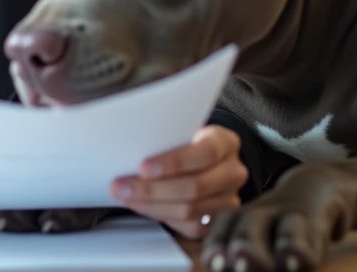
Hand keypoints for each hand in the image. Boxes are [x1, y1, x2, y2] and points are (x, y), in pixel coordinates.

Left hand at [109, 125, 246, 239]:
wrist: (207, 159)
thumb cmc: (188, 141)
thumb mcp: (182, 130)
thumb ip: (166, 138)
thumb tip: (129, 150)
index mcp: (226, 142)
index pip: (205, 153)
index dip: (174, 162)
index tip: (143, 167)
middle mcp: (233, 172)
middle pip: (195, 187)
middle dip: (153, 189)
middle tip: (122, 186)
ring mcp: (229, 199)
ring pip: (189, 210)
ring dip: (151, 205)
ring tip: (126, 196)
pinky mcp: (218, 220)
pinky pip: (188, 226)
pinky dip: (161, 216)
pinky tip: (142, 206)